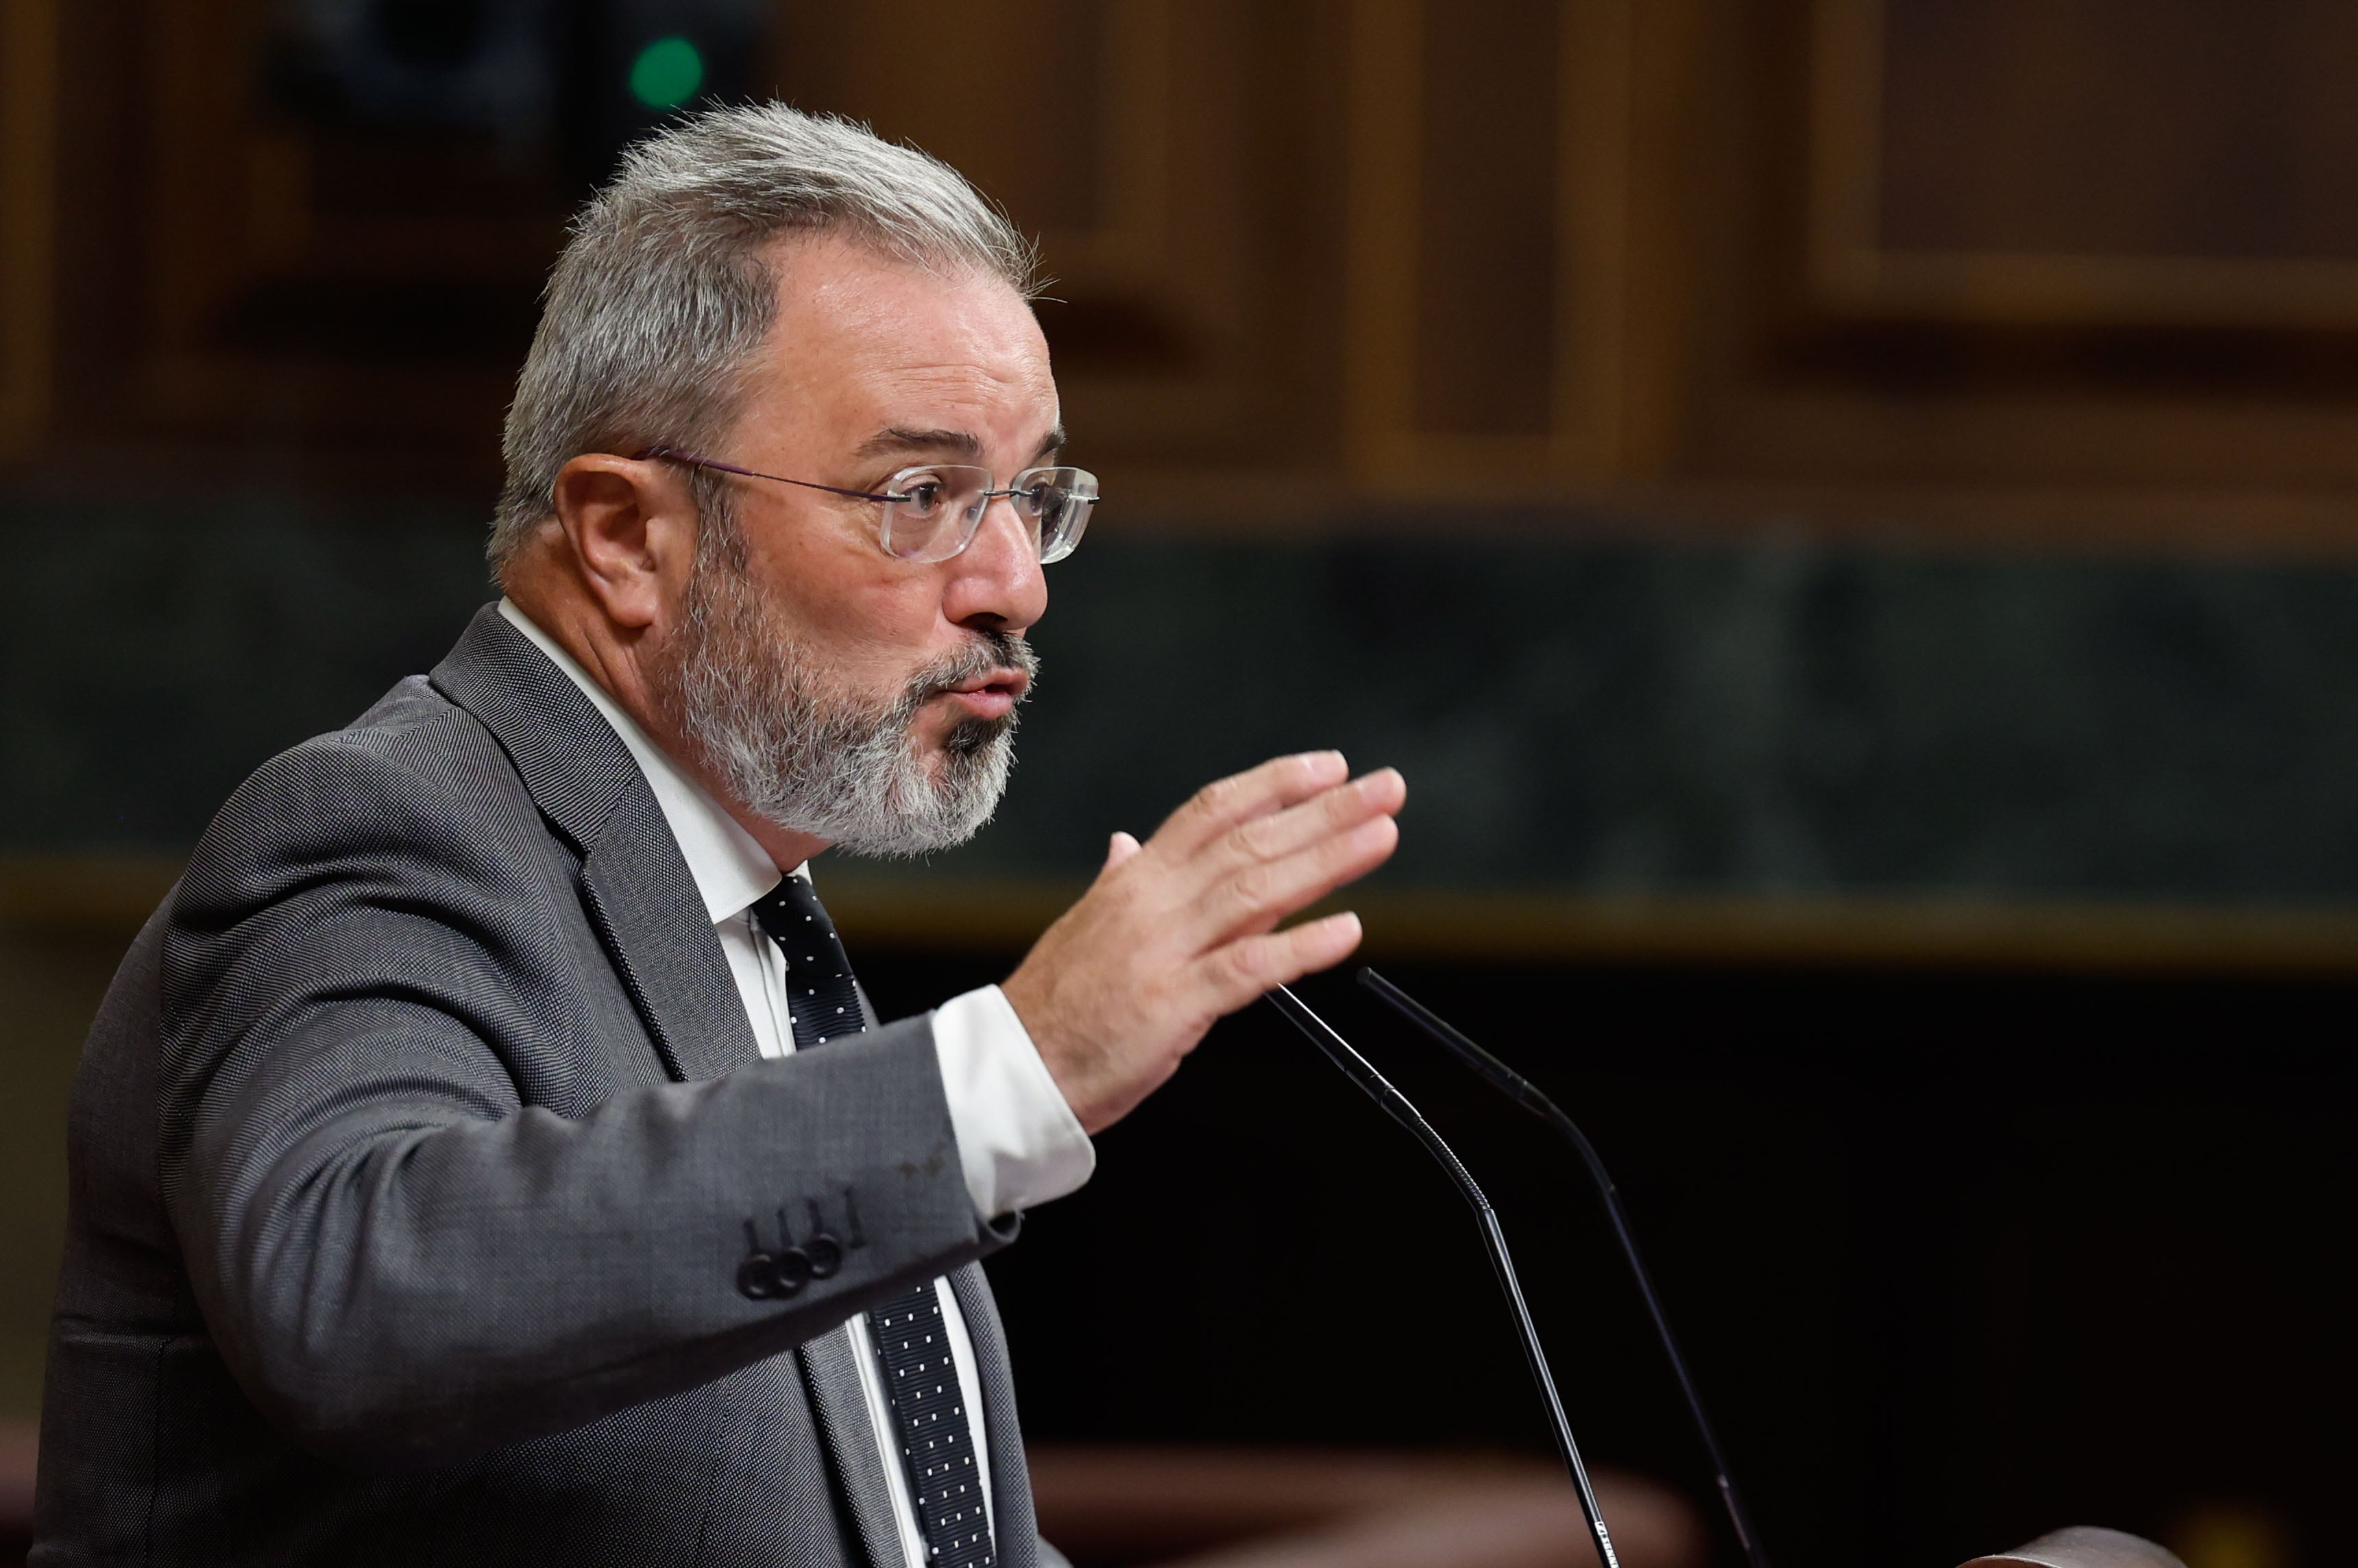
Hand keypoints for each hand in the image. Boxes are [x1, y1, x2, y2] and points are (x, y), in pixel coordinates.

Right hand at [1000, 752, 1405, 1132]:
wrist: (1012, 1067)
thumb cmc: (1055, 1004)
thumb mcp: (1089, 926)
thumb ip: (1121, 882)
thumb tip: (1126, 844)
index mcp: (1136, 879)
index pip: (1214, 810)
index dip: (1276, 784)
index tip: (1331, 767)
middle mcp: (1153, 902)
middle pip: (1250, 840)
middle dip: (1325, 811)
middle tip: (1384, 789)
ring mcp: (1164, 950)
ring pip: (1257, 889)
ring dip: (1327, 860)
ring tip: (1381, 837)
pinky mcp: (1172, 1004)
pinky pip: (1248, 968)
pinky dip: (1301, 947)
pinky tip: (1348, 930)